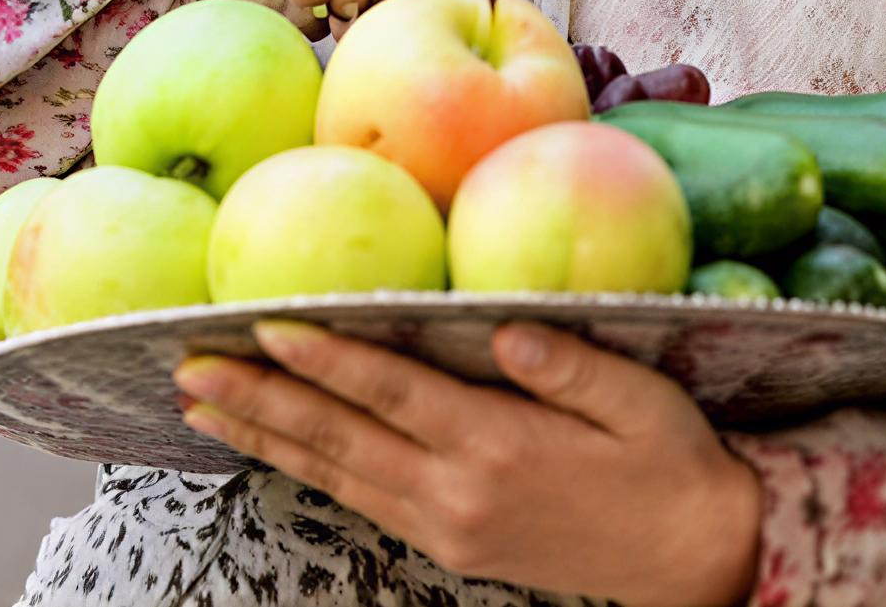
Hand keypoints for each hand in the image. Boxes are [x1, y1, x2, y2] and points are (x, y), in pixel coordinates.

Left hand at [178, 321, 759, 606]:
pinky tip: (279, 446)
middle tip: (189, 368)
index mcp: (499, 447)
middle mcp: (458, 492)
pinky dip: (311, 469)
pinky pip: (363, 500)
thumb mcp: (639, 400)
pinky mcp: (452, 546)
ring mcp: (448, 526)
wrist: (697, 558)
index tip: (264, 326)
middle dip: (262, 400)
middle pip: (341, 438)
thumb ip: (570, 364)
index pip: (393, 393)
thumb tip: (504, 328)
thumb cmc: (672, 462)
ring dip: (267, 437)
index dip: (326, 360)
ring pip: (338, 475)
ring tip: (204, 405)